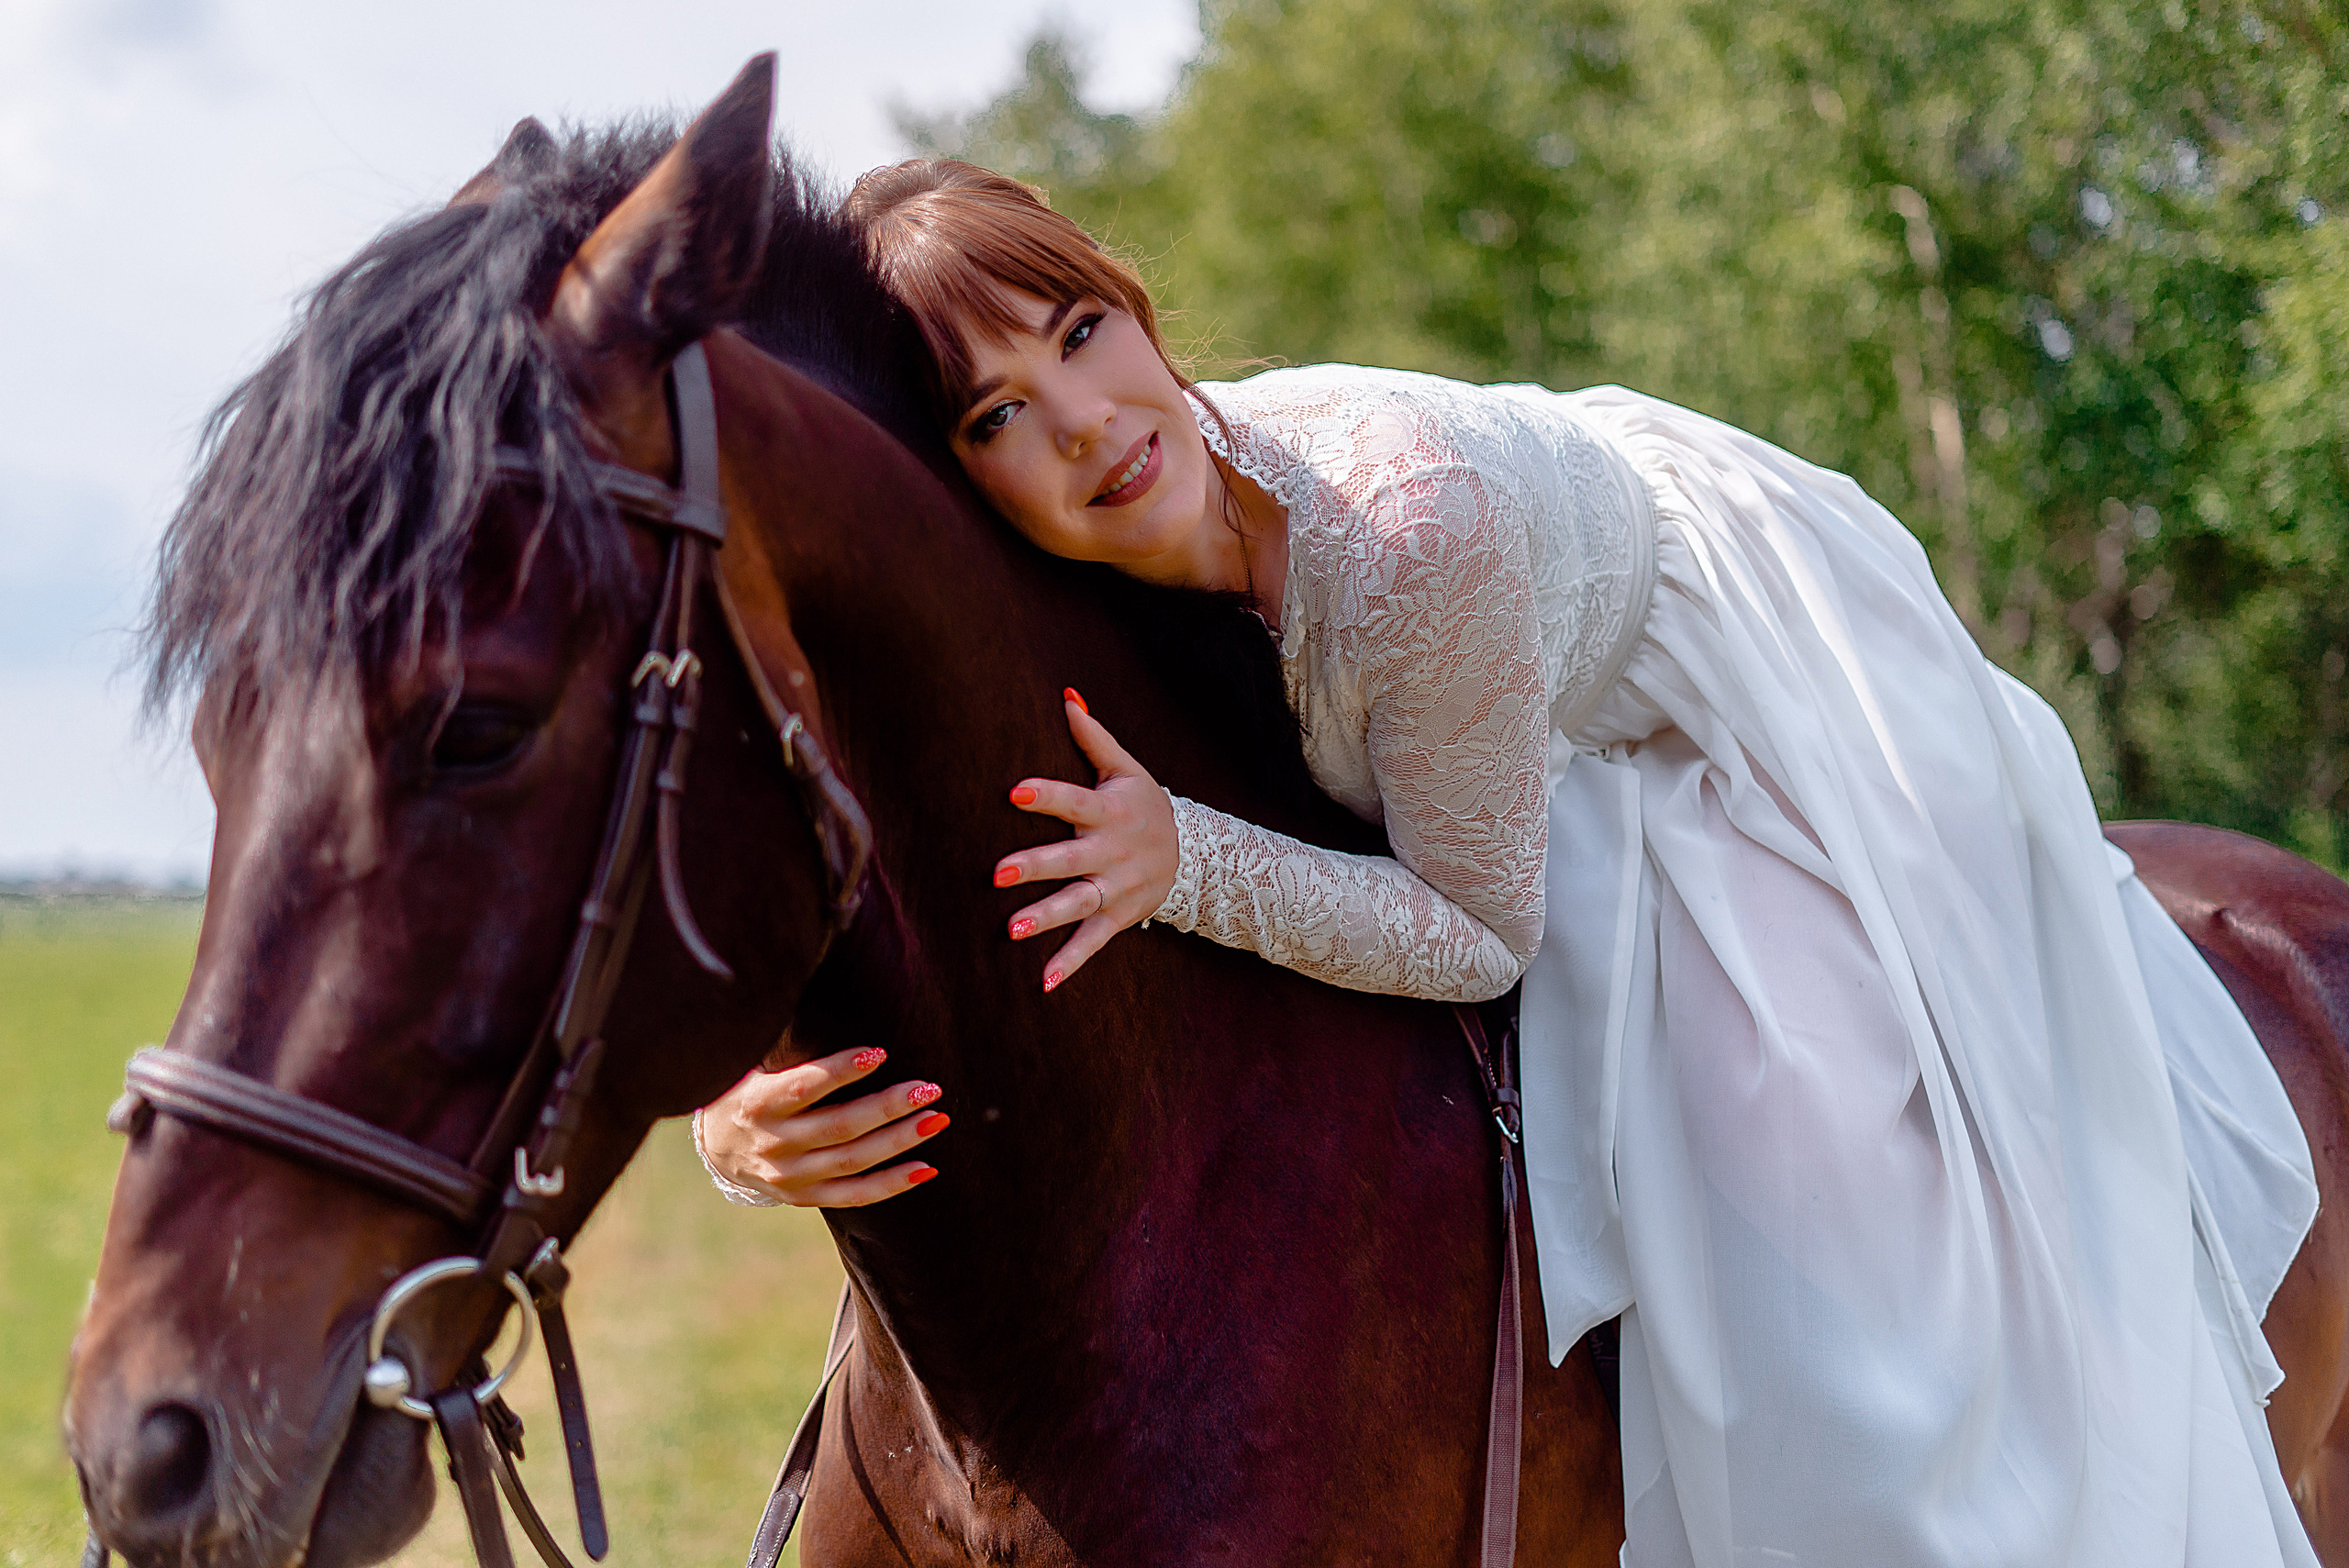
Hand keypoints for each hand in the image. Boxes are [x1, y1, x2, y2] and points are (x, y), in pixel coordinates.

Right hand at [696, 1046, 946, 1206]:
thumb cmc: (747, 1089)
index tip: (880, 1053)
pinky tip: (926, 1168)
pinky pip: (854, 1196)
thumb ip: (787, 1044)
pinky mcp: (805, 1196)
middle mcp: (773, 1142)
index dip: (842, 1071)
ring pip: (853, 1161)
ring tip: (937, 1119)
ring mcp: (790, 1176)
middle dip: (888, 1107)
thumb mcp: (752, 1063)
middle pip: (839, 1127)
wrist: (716, 1148)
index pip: (804, 1086)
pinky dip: (892, 1185)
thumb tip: (826, 995)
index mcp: (758, 1102)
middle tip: (930, 1088)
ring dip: (899, 1141)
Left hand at [994, 688, 1175, 991]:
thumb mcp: (1127, 769)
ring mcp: (1115, 888)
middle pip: (1069, 860)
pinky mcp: (1118, 917)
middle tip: (997, 873)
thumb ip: (1093, 737)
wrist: (1196, 855)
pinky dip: (1070, 962)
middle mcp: (1112, 852)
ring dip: (1046, 917)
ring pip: (1078, 904)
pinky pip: (1093, 942)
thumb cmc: (1146, 804)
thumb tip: (1066, 695)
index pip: (1075, 801)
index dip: (1047, 796)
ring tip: (1010, 929)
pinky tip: (1042, 983)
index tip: (1014, 792)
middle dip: (1035, 867)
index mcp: (1110, 812)